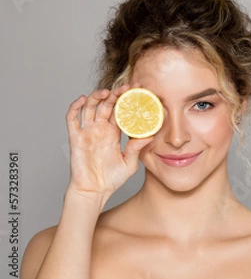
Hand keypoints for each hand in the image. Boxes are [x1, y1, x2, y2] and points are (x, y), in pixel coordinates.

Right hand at [65, 83, 152, 198]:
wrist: (94, 191)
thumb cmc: (111, 179)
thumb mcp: (129, 163)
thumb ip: (137, 149)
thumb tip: (150, 136)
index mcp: (114, 133)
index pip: (121, 111)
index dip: (127, 100)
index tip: (138, 90)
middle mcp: (101, 129)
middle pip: (106, 105)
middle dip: (115, 94)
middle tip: (126, 87)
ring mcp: (87, 132)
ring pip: (90, 107)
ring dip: (97, 96)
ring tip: (107, 92)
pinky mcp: (76, 138)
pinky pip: (72, 119)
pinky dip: (75, 107)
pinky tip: (83, 99)